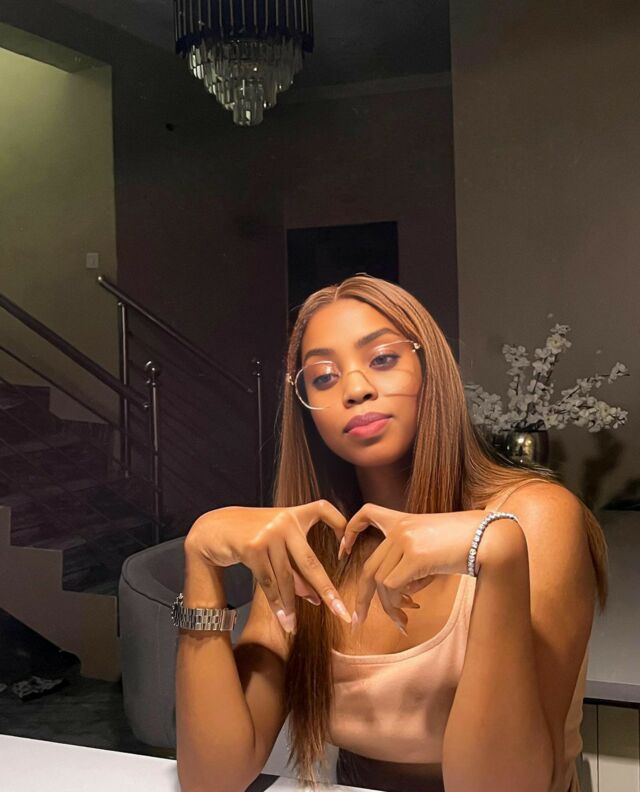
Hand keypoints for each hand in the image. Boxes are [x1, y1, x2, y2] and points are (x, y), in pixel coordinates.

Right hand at [185, 500, 352, 633]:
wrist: (213, 529)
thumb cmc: (251, 537)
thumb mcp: (276, 545)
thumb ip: (295, 565)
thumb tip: (314, 597)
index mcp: (294, 514)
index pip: (325, 510)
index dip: (340, 526)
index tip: (346, 550)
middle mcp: (284, 522)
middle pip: (310, 561)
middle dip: (326, 590)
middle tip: (341, 612)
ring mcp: (268, 534)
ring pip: (285, 577)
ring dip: (291, 605)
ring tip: (296, 625)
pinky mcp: (253, 547)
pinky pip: (268, 581)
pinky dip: (276, 603)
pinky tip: (283, 618)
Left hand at [339, 504, 509, 629]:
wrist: (491, 539)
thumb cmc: (467, 546)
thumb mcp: (433, 551)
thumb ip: (411, 567)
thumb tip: (398, 597)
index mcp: (405, 520)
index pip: (368, 513)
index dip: (350, 530)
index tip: (343, 550)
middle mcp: (400, 527)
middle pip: (369, 566)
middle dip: (363, 597)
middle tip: (358, 620)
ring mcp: (405, 540)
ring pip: (381, 582)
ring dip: (390, 607)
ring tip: (404, 619)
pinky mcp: (415, 555)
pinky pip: (393, 587)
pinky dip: (398, 604)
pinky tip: (412, 610)